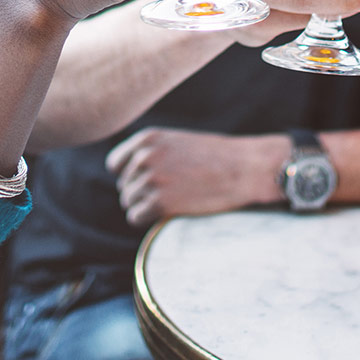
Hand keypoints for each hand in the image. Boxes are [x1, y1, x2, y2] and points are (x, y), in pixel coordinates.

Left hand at [106, 127, 283, 225]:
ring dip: (146, 207)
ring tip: (173, 202)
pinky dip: (148, 220)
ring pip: (129, 202)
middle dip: (141, 193)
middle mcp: (144, 157)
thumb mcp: (177, 142)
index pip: (115, 164)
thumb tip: (127, 176)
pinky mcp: (160, 203)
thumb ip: (151, 153)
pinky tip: (169, 213)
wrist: (244, 168)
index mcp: (148, 139)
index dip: (129, 176)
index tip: (148, 182)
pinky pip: (136, 218)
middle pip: (123, 186)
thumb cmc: (215, 157)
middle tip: (170, 194)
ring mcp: (151, 180)